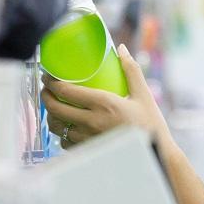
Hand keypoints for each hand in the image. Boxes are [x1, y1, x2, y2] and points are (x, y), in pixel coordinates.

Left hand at [42, 45, 170, 145]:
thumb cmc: (151, 126)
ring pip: (58, 127)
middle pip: (55, 109)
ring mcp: (89, 139)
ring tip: (55, 109)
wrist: (157, 155)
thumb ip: (131, 70)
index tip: (48, 75)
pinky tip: (68, 129)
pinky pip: (67, 143)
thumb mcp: (143, 95)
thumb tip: (121, 49)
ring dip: (53, 117)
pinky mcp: (90, 152)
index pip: (66, 91)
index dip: (51, 82)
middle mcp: (92, 122)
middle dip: (46, 97)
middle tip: (47, 90)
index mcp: (104, 104)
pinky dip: (63, 134)